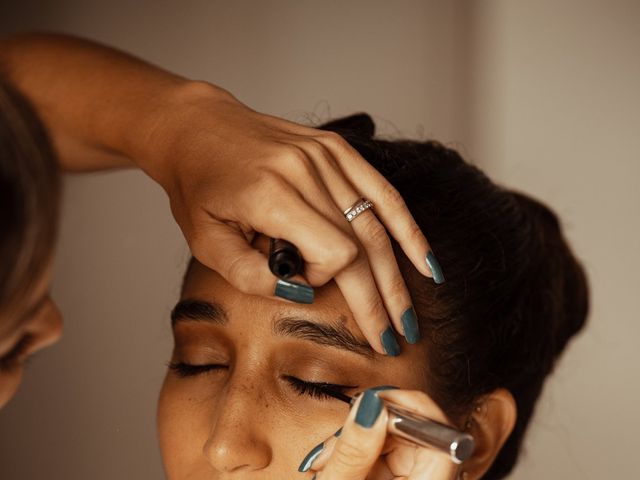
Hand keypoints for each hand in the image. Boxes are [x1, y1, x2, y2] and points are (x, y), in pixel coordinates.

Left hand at [145, 82, 440, 354]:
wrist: (199, 128)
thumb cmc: (198, 188)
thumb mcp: (205, 242)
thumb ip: (251, 276)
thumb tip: (305, 292)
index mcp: (272, 193)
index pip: (334, 250)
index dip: (327, 278)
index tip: (301, 280)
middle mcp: (307, 169)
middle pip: (363, 243)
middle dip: (379, 299)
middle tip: (393, 343)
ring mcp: (327, 154)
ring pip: (378, 223)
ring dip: (396, 276)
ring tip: (409, 319)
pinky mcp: (337, 148)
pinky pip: (383, 192)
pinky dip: (408, 230)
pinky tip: (426, 263)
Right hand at [301, 388, 459, 478]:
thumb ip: (353, 452)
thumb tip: (368, 404)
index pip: (439, 432)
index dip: (408, 406)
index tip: (373, 400)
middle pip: (414, 432)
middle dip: (371, 424)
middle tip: (335, 438)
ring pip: (394, 441)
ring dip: (357, 439)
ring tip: (326, 460)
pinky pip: (384, 455)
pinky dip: (357, 452)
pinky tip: (333, 464)